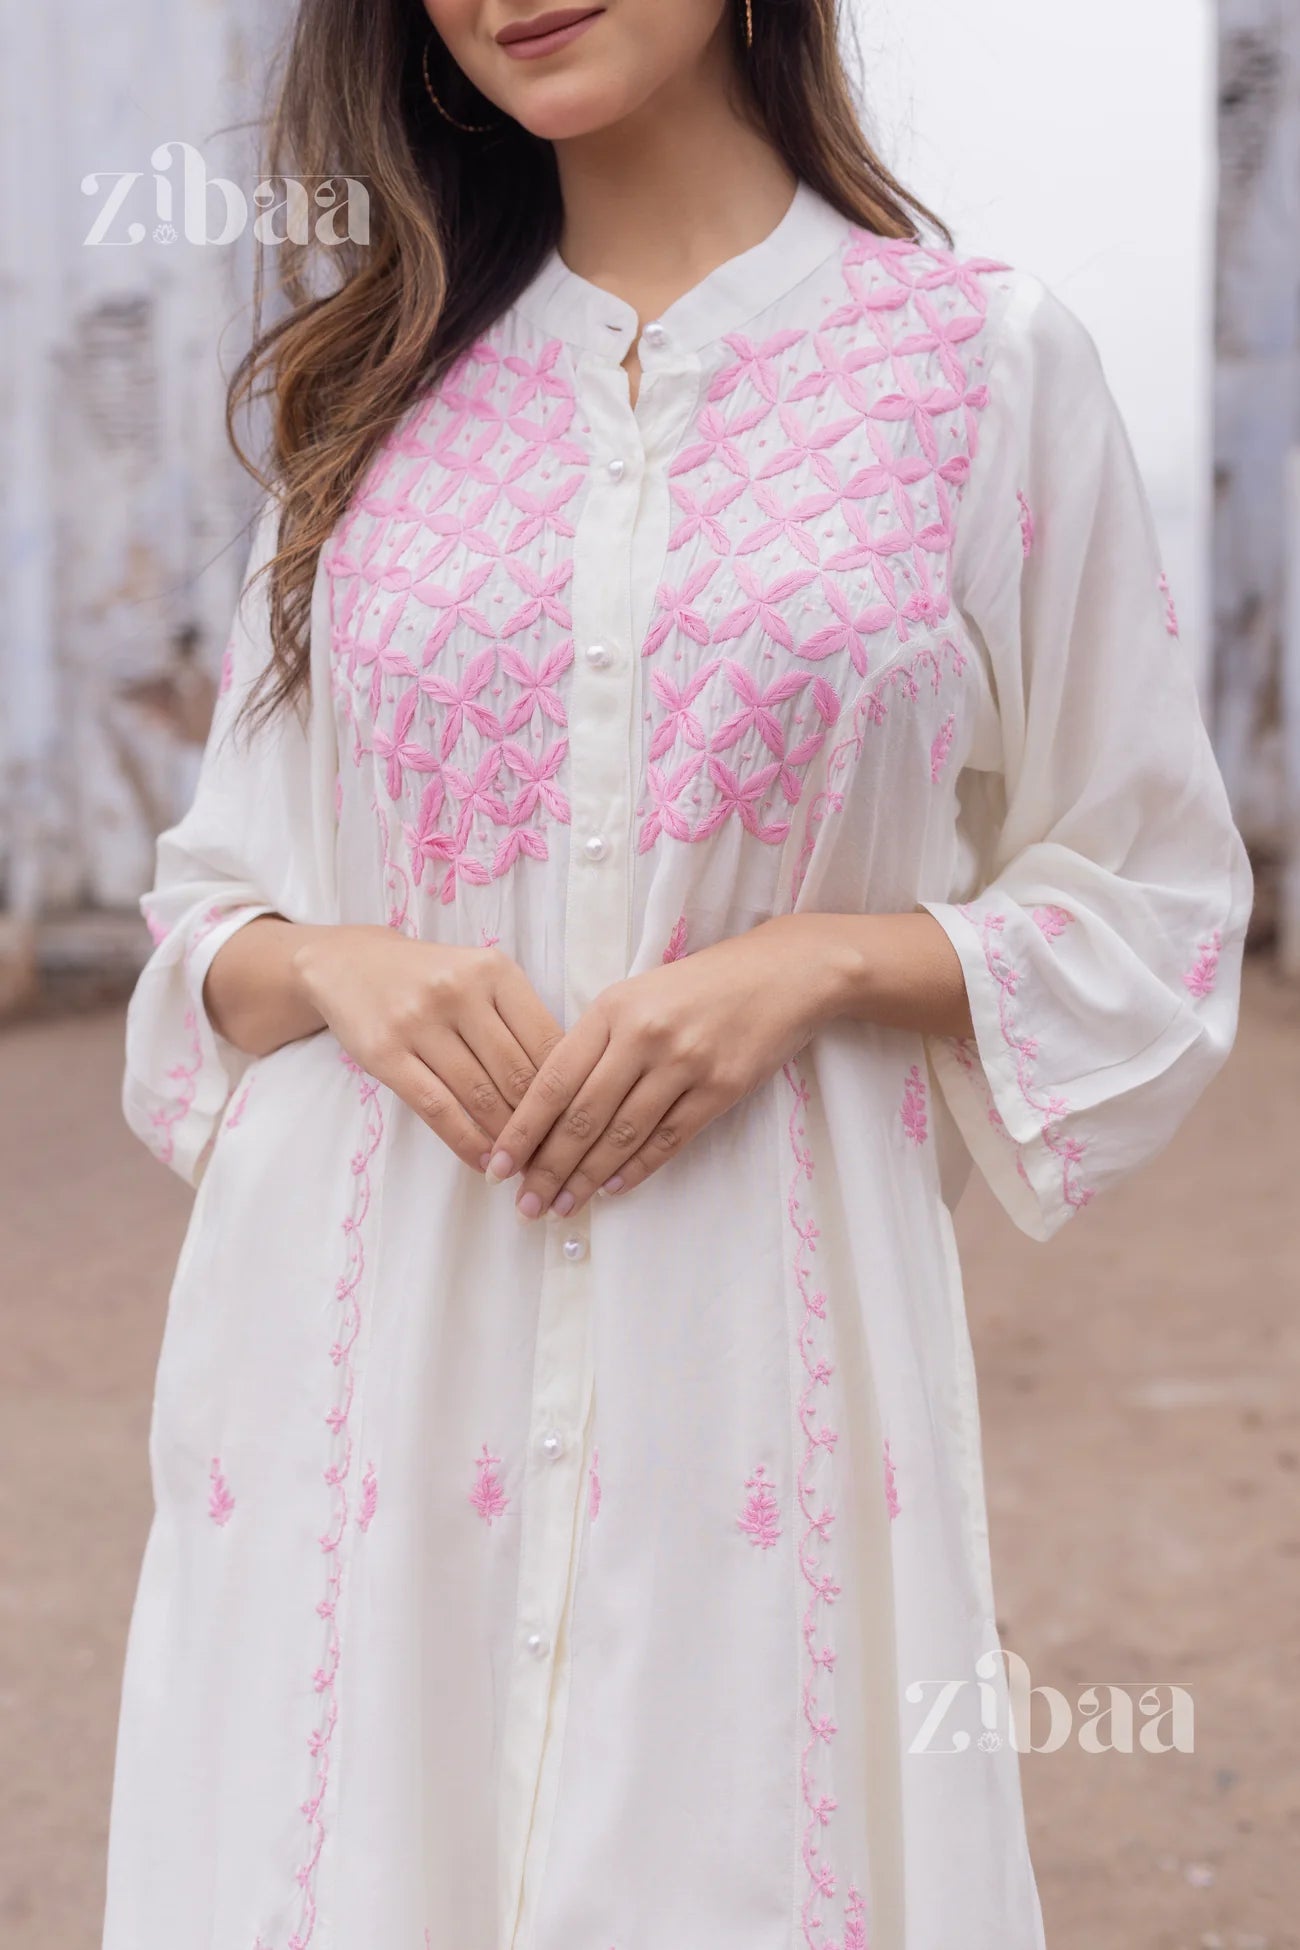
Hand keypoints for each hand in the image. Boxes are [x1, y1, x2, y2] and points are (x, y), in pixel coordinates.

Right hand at [291, 925, 562, 1171]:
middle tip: (556, 1157)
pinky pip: (437, 1108)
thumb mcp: (481, 979)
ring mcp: (418, 1021)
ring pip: (480, 1095)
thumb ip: (520, 1021)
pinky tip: (483, 1161)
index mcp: (495, 970)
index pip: (547, 1042)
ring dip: (506, 1139)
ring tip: (523, 1165)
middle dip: (541, 1123)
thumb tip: (566, 1090)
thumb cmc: (431, 978)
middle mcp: (459, 990)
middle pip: (516, 1073)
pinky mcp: (385, 1053)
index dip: (568, 1091)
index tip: (577, 1125)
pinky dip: (465, 1141)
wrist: (349, 964)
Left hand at [485, 916, 852, 1218]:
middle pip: (582, 1115)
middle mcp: (643, 1035)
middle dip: (547, 1167)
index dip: (522, 1129)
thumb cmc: (701, 984)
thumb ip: (598, 1040)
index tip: (499, 1165)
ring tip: (562, 1207)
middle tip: (525, 1204)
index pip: (553, 1080)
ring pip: (623, 1134)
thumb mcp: (639, 993)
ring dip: (588, 1178)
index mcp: (612, 1008)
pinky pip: (669, 1138)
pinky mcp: (721, 1088)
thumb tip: (552, 1105)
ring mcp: (684, 1063)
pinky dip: (637, 1168)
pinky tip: (613, 1189)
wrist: (783, 973)